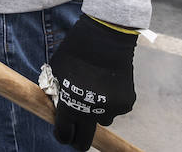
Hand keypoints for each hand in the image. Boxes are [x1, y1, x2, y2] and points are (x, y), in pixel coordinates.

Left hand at [49, 14, 137, 150]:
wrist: (103, 40)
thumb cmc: (74, 52)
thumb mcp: (56, 71)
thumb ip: (58, 91)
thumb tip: (59, 104)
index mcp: (69, 105)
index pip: (63, 134)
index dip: (62, 135)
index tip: (63, 133)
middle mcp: (90, 113)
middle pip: (83, 142)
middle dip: (78, 140)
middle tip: (77, 135)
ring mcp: (110, 109)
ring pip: (102, 120)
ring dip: (97, 111)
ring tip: (96, 87)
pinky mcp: (126, 104)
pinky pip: (116, 108)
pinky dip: (112, 100)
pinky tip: (109, 81)